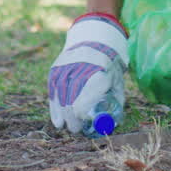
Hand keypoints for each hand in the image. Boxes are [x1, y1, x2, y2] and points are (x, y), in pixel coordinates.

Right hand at [47, 13, 128, 134]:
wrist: (95, 41)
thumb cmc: (109, 68)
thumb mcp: (117, 83)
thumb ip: (115, 102)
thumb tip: (109, 125)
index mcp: (101, 70)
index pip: (88, 92)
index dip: (82, 110)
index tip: (82, 123)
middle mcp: (82, 66)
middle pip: (72, 94)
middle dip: (71, 115)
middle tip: (74, 129)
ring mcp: (67, 64)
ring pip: (60, 91)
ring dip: (61, 112)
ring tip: (63, 125)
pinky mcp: (58, 66)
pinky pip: (53, 87)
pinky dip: (54, 104)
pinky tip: (56, 118)